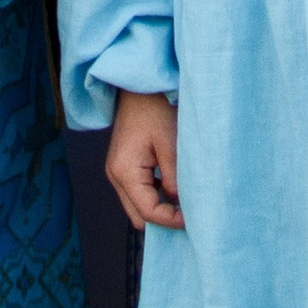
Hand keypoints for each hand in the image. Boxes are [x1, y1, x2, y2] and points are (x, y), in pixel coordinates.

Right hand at [106, 90, 182, 229]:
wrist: (139, 86)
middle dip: (162, 219)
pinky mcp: (122, 166)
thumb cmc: (156, 110)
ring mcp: (116, 172)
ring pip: (137, 206)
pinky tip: (172, 188)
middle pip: (138, 216)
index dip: (170, 221)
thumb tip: (179, 206)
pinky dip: (154, 195)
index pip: (147, 212)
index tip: (192, 219)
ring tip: (183, 202)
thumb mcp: (170, 145)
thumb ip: (174, 179)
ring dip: (158, 207)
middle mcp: (115, 176)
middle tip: (188, 214)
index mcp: (125, 172)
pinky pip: (137, 192)